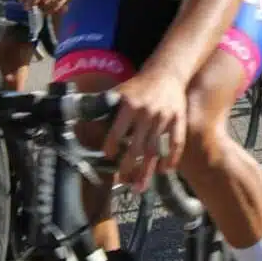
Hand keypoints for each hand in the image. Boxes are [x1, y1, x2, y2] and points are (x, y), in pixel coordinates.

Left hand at [20, 0, 69, 14]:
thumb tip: (22, 2)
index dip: (32, 0)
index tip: (26, 7)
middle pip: (45, 1)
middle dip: (37, 5)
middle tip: (32, 4)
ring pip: (50, 7)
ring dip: (43, 8)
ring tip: (39, 3)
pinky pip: (57, 9)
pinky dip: (50, 10)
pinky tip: (46, 6)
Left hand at [105, 73, 187, 192]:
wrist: (167, 73)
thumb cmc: (139, 86)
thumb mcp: (120, 92)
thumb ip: (107, 108)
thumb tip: (83, 123)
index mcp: (129, 105)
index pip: (118, 130)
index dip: (112, 145)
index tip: (108, 156)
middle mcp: (147, 113)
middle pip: (137, 146)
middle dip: (128, 167)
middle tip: (122, 182)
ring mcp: (164, 118)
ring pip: (155, 149)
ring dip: (147, 171)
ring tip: (139, 188)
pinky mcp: (178, 120)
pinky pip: (176, 143)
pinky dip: (172, 158)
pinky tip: (165, 171)